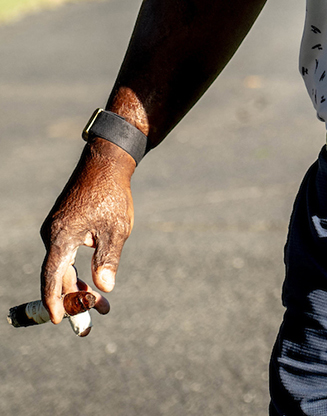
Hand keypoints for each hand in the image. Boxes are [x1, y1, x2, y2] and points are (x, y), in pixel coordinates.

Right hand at [39, 143, 135, 328]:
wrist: (106, 163)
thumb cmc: (112, 195)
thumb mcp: (117, 229)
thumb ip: (108, 259)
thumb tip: (104, 288)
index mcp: (61, 237)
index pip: (52, 276)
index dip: (54, 300)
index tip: (58, 319)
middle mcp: (52, 235)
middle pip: (58, 275)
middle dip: (76, 297)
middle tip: (96, 316)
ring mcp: (55, 230)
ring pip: (63, 266)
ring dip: (80, 284)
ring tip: (103, 305)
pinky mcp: (63, 226)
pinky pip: (66, 254)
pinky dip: (78, 269)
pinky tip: (93, 281)